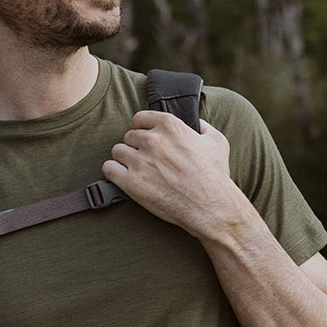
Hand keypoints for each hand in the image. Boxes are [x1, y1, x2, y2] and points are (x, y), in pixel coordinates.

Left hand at [102, 110, 255, 241]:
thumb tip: (196, 122)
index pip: (140, 118)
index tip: (147, 139)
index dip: (143, 129)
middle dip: (136, 147)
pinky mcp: (132, 182)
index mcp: (170, 126)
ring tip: (137, 170)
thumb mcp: (217, 142)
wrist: (211, 207)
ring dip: (125, 159)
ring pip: (117, 151)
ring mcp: (141, 161)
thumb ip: (203, 126)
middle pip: (128, 136)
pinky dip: (114, 172)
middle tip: (147, 160)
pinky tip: (124, 177)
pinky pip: (109, 169)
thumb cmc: (215, 176)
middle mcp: (153, 140)